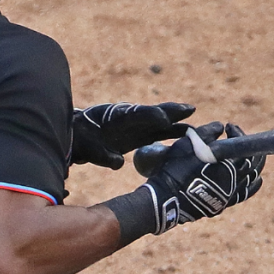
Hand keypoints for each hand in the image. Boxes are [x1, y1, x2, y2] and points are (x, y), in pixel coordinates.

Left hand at [71, 102, 194, 169]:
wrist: (79, 136)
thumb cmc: (82, 139)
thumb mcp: (89, 148)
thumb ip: (103, 155)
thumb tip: (118, 163)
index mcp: (115, 118)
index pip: (136, 115)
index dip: (150, 116)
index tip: (164, 118)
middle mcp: (129, 119)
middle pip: (153, 114)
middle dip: (171, 112)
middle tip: (190, 109)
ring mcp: (136, 126)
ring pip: (160, 122)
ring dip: (177, 121)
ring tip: (194, 122)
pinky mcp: (141, 134)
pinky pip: (160, 132)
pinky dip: (173, 131)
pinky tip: (189, 135)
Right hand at [142, 122, 264, 232]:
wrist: (166, 198)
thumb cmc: (175, 169)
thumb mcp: (188, 143)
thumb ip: (206, 132)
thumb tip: (220, 127)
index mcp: (228, 163)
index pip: (243, 144)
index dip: (238, 133)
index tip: (229, 126)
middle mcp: (234, 179)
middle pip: (253, 160)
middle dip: (246, 145)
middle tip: (236, 137)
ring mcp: (231, 193)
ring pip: (252, 176)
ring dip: (252, 163)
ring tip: (245, 155)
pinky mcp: (225, 203)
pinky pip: (246, 193)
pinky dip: (253, 184)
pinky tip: (255, 178)